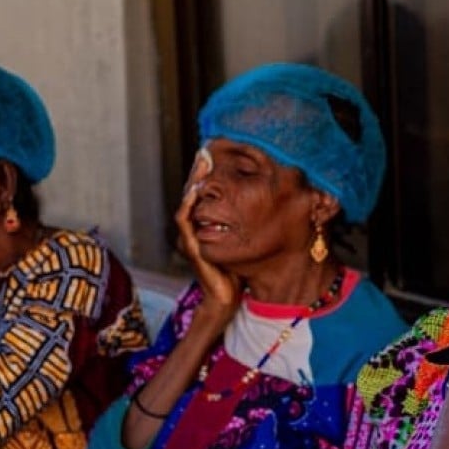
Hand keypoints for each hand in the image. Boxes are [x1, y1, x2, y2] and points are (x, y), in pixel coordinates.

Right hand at [175, 150, 240, 322]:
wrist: (226, 296)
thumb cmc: (237, 269)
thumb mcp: (243, 237)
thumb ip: (246, 218)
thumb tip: (264, 196)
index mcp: (205, 223)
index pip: (202, 192)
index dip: (206, 173)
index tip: (215, 154)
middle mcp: (193, 228)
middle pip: (192, 192)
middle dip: (199, 171)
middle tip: (206, 152)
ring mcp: (188, 236)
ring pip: (186, 201)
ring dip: (193, 182)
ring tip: (201, 163)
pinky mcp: (189, 246)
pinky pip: (183, 220)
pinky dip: (188, 203)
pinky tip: (196, 190)